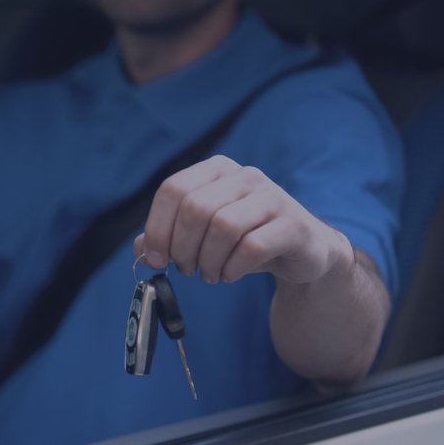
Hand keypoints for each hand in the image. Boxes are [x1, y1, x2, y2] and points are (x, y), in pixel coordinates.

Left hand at [134, 155, 352, 284]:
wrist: (301, 251)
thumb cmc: (243, 239)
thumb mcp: (201, 235)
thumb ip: (168, 238)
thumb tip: (141, 249)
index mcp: (216, 170)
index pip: (173, 189)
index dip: (157, 227)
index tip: (156, 258)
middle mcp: (244, 176)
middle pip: (195, 209)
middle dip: (182, 248)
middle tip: (186, 269)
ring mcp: (272, 196)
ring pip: (222, 227)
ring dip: (208, 260)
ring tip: (210, 274)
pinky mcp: (293, 224)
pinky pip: (252, 247)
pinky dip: (233, 267)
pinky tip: (231, 274)